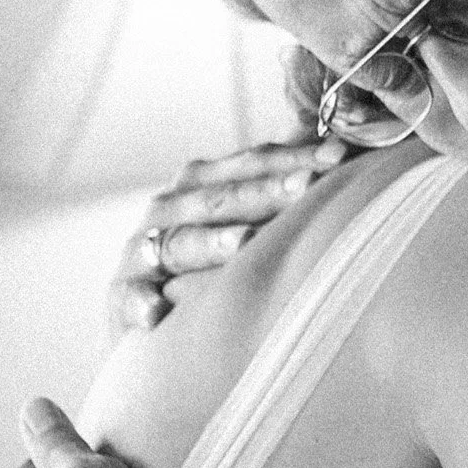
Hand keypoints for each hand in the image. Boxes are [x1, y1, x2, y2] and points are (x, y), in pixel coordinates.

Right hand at [108, 139, 348, 334]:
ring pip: (179, 242)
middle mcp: (168, 209)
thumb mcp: (243, 221)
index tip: (341, 157)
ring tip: (244, 243)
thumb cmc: (211, 266)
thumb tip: (346, 152)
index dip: (295, 158)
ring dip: (210, 242)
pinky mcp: (120, 295)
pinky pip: (130, 297)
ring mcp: (141, 251)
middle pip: (220, 197)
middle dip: (264, 192)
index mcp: (201, 184)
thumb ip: (283, 187)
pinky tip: (157, 312)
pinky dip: (141, 303)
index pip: (253, 164)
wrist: (147, 315)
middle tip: (307, 186)